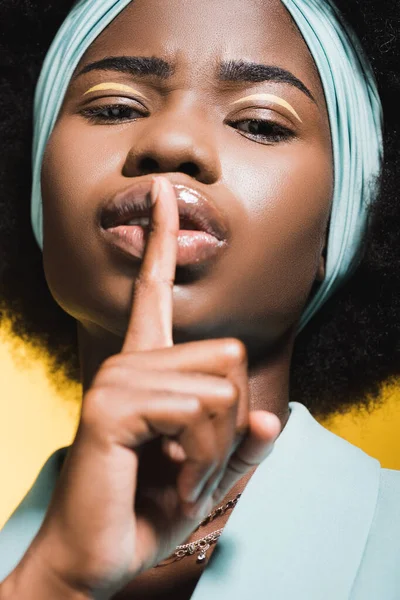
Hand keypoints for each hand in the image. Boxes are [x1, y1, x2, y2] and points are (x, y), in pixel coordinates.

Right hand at [14, 177, 280, 597]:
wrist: (99, 557)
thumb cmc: (150, 508)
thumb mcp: (209, 473)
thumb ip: (240, 442)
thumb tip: (269, 413)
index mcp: (147, 368)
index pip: (155, 291)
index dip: (163, 242)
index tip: (166, 195)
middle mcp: (129, 361)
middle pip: (228, 355)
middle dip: (226, 422)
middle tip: (189, 461)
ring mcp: (117, 379)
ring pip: (218, 388)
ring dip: (212, 449)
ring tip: (174, 474)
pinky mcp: (111, 406)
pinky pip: (196, 413)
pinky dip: (199, 460)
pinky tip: (167, 480)